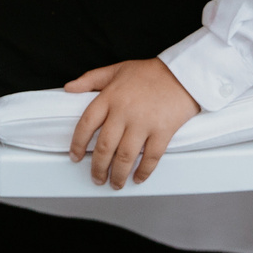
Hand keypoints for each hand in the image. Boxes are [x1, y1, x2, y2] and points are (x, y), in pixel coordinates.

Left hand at [65, 57, 200, 187]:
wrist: (183, 73)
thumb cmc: (150, 72)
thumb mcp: (117, 69)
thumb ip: (91, 79)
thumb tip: (69, 88)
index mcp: (110, 97)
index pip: (86, 124)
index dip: (77, 143)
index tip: (75, 156)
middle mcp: (124, 112)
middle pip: (104, 147)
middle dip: (97, 168)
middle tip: (97, 178)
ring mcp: (144, 123)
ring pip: (124, 157)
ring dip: (117, 175)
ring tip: (115, 183)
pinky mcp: (163, 131)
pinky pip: (150, 157)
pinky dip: (143, 171)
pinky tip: (138, 178)